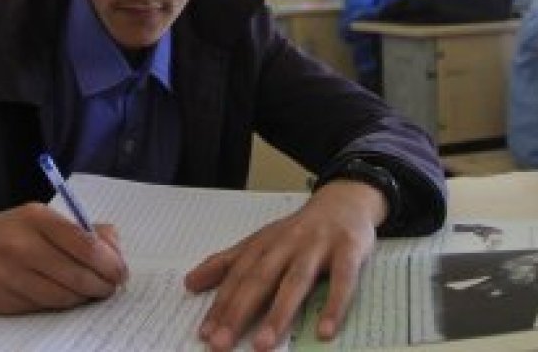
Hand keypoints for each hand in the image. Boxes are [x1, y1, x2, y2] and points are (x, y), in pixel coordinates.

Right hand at [0, 205, 126, 314]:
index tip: (121, 272)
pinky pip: (42, 308)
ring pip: (61, 297)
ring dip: (83, 298)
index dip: (109, 262)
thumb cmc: (14, 232)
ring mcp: (6, 274)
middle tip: (111, 287)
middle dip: (101, 285)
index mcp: (36, 218)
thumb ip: (84, 230)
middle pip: (76, 275)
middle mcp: (19, 245)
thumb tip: (116, 251)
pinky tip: (66, 297)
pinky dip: (60, 305)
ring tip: (91, 293)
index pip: (84, 243)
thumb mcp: (45, 218)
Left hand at [185, 180, 385, 350]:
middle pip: (260, 279)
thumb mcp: (260, 242)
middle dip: (239, 312)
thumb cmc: (298, 230)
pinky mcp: (348, 250)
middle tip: (221, 343)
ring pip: (296, 281)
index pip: (237, 277)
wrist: (344, 200)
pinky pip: (342, 281)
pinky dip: (334, 305)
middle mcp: (287, 244)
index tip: (205, 333)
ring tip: (263, 344)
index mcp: (263, 244)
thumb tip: (189, 283)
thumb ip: (227, 263)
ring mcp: (318, 246)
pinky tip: (324, 331)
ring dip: (279, 313)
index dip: (220, 305)